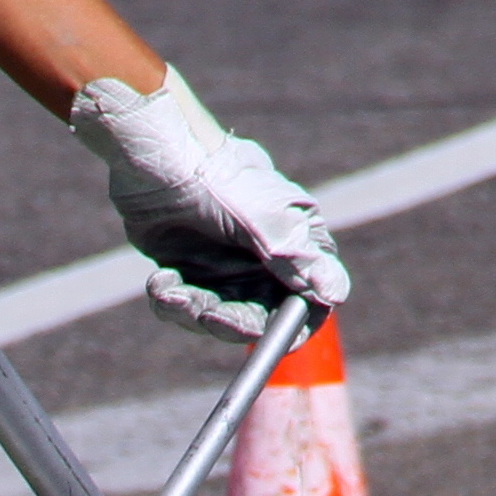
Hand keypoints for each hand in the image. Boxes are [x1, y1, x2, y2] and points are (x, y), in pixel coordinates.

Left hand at [67, 69, 346, 341]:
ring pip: (215, 316)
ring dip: (190, 311)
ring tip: (168, 290)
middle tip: (204, 313)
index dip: (290, 327)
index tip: (266, 339)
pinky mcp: (190, 268)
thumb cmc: (218, 179)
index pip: (307, 304)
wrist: (159, 156)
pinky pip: (183, 305)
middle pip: (256, 319)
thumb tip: (336, 295)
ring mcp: (226, 266)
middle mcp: (264, 261)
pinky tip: (159, 280)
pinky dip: (169, 300)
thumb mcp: (264, 221)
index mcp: (296, 245)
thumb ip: (298, 260)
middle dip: (228, 323)